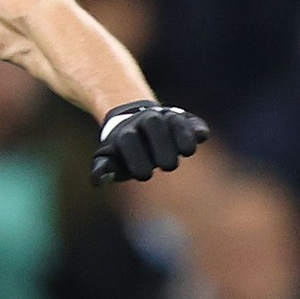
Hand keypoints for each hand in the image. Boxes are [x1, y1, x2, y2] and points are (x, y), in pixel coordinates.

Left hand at [90, 100, 208, 182]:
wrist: (136, 124)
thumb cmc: (123, 153)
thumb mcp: (111, 160)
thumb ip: (103, 169)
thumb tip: (97, 179)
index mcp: (125, 132)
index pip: (128, 140)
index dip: (136, 159)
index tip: (143, 175)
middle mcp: (145, 120)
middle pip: (152, 123)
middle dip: (160, 144)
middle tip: (167, 165)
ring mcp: (166, 118)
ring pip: (173, 120)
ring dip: (181, 134)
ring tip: (187, 151)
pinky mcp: (186, 121)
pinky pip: (193, 122)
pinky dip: (198, 128)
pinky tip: (202, 135)